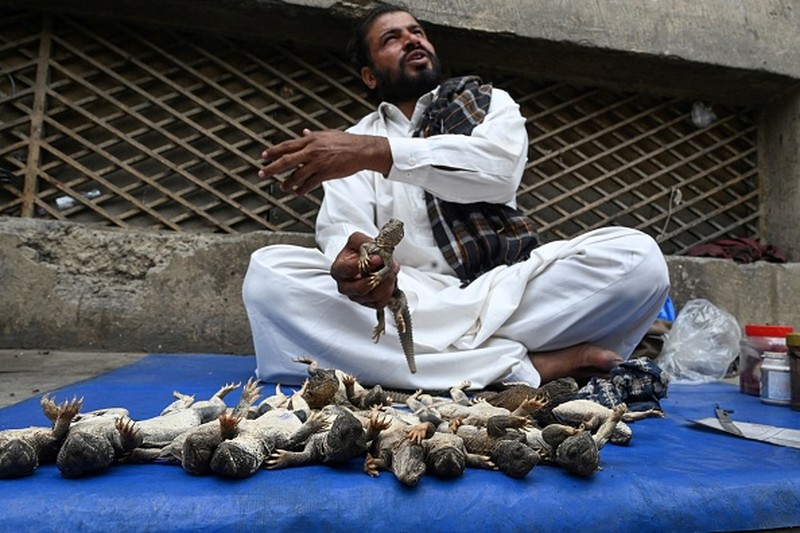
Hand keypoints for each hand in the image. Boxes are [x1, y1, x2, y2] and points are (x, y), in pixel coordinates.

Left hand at [259, 129, 391, 195]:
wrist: (361, 150)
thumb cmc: (346, 141)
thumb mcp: (327, 134)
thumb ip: (313, 135)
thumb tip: (303, 132)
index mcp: (311, 140)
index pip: (287, 146)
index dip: (273, 151)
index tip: (263, 156)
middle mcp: (312, 151)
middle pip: (286, 161)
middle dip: (272, 168)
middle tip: (262, 174)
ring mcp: (318, 163)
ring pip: (296, 175)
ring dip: (287, 183)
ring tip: (282, 187)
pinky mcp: (325, 174)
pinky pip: (309, 184)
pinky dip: (301, 189)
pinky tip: (297, 192)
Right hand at [330, 232, 398, 308]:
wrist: (366, 260)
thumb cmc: (358, 252)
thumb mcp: (358, 240)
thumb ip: (363, 242)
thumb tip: (376, 252)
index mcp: (338, 270)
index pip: (349, 270)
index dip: (366, 264)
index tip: (378, 258)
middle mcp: (344, 286)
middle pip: (362, 288)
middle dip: (380, 275)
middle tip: (390, 264)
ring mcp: (356, 297)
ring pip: (374, 296)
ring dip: (388, 282)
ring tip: (392, 269)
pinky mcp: (367, 303)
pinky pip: (381, 302)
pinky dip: (389, 290)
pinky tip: (389, 280)